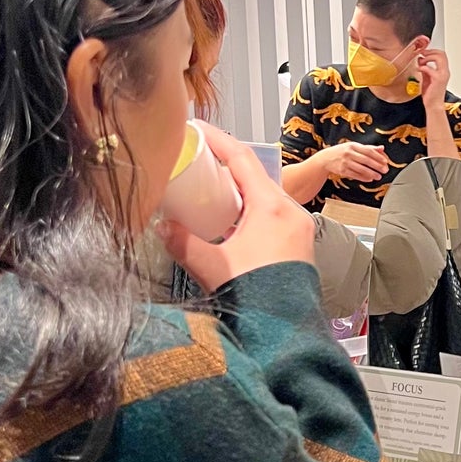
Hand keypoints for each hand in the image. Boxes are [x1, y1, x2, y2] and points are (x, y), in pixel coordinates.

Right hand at [161, 126, 316, 292]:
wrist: (286, 332)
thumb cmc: (257, 296)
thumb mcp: (212, 265)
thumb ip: (183, 242)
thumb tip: (162, 227)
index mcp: (273, 208)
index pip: (242, 160)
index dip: (218, 140)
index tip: (197, 128)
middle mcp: (291, 213)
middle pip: (255, 177)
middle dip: (225, 167)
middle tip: (198, 161)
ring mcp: (298, 230)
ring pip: (264, 198)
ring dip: (238, 193)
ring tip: (209, 192)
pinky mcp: (298, 247)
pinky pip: (272, 217)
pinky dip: (249, 212)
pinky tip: (230, 223)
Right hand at [324, 141, 390, 183]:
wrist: (325, 159)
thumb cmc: (342, 152)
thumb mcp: (354, 147)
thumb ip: (368, 148)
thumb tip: (382, 148)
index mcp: (353, 146)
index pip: (368, 151)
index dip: (378, 156)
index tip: (386, 161)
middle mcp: (349, 153)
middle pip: (366, 160)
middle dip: (377, 166)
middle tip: (385, 170)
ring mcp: (345, 162)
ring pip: (361, 169)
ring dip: (371, 173)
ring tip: (379, 176)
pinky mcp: (342, 171)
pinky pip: (355, 175)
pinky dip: (364, 178)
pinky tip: (370, 179)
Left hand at [415, 42, 450, 107]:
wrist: (433, 105)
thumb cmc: (431, 94)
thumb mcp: (427, 78)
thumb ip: (425, 69)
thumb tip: (420, 60)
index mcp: (444, 71)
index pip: (442, 55)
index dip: (432, 51)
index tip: (424, 52)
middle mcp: (445, 72)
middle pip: (441, 54)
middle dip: (430, 52)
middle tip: (422, 54)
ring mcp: (443, 75)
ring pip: (439, 58)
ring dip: (428, 57)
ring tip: (421, 62)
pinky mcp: (438, 79)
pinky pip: (430, 68)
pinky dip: (423, 67)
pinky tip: (419, 69)